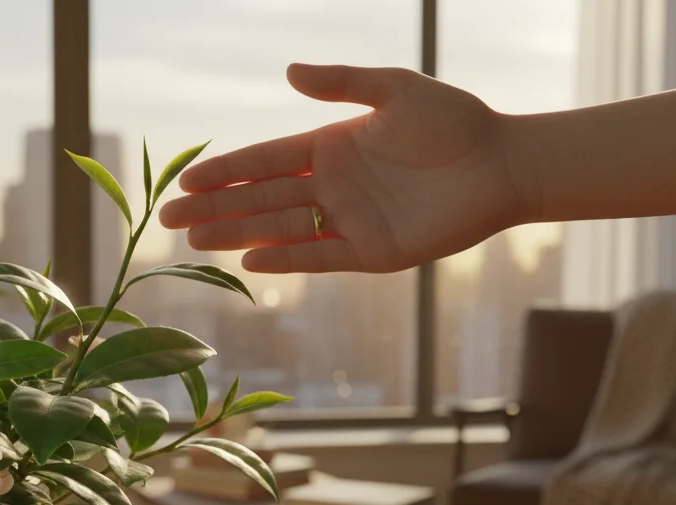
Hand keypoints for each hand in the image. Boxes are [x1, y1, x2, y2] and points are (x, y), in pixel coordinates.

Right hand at [158, 64, 534, 273]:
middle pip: (261, 199)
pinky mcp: (373, 253)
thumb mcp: (396, 89)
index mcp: (332, 145)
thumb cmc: (456, 121)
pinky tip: (251, 261)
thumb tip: (287, 71)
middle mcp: (333, 186)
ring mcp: (350, 221)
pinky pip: (321, 257)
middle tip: (170, 220)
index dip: (226, 172)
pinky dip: (288, 260)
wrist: (505, 164)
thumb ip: (342, 82)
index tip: (186, 180)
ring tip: (195, 241)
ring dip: (238, 234)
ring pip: (281, 228)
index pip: (265, 161)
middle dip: (215, 209)